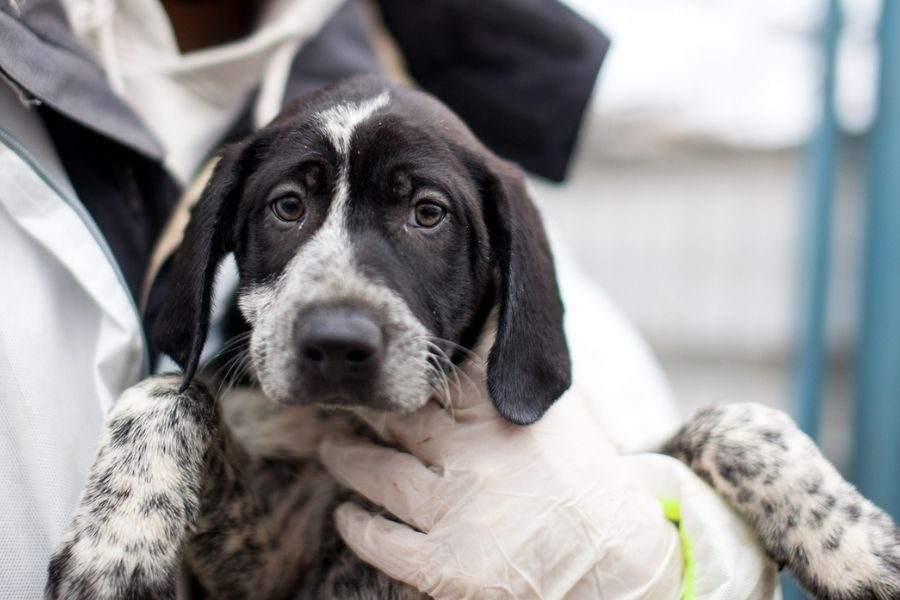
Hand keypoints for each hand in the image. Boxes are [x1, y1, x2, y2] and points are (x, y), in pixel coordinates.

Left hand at [319, 379, 682, 598]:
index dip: (404, 360)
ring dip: (347, 458)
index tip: (379, 348)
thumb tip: (484, 308)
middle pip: (400, 417)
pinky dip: (357, 526)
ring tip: (329, 446)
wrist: (619, 569)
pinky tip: (346, 514)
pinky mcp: (448, 566)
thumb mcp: (559, 414)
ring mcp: (460, 511)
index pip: (442, 370)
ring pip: (379, 473)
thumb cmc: (585, 485)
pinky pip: (382, 540)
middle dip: (367, 405)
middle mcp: (477, 456)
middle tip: (341, 395)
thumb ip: (513, 371)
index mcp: (505, 414)